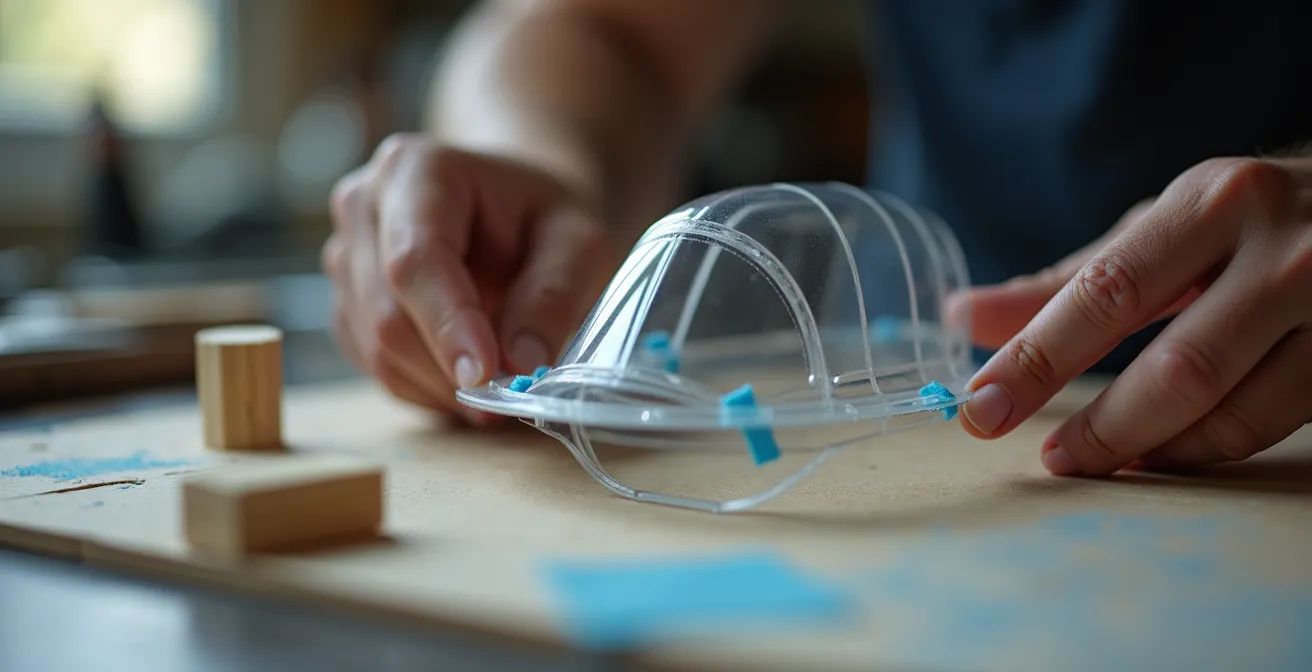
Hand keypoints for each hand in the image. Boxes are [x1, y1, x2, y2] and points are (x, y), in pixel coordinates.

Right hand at [323, 134, 615, 422]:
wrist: (514, 209)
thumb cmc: (545, 219)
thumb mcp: (578, 244)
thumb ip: (554, 297)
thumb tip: (522, 363)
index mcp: (417, 169)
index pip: (415, 259)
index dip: (447, 325)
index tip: (487, 375)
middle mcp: (363, 204)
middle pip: (387, 312)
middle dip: (449, 368)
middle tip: (509, 398)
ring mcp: (345, 254)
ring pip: (376, 348)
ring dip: (440, 387)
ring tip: (497, 392)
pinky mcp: (346, 301)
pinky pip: (373, 365)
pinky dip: (424, 388)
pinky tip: (467, 380)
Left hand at [953, 157, 1311, 473]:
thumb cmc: (1251, 223)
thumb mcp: (1164, 229)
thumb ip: (1069, 280)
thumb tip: (963, 316)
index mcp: (1216, 201)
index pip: (1108, 292)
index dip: (1037, 359)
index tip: (980, 405)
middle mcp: (1286, 251)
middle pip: (1177, 367)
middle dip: (1099, 426)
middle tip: (1046, 457)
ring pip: (1231, 409)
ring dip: (1151, 448)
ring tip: (1096, 461)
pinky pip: (1272, 425)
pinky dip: (1204, 450)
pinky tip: (1161, 453)